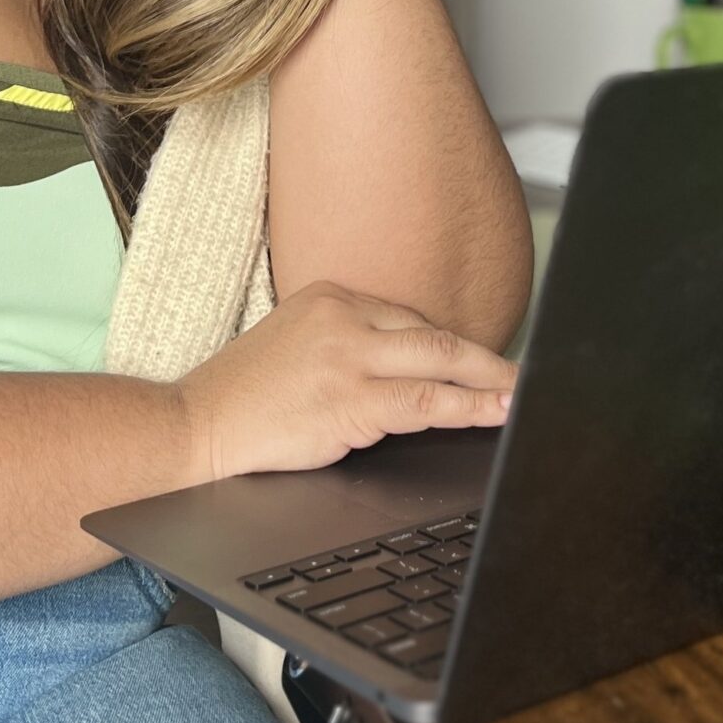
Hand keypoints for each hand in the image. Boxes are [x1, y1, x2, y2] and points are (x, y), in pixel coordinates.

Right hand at [177, 280, 516, 482]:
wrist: (195, 425)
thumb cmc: (245, 397)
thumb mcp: (299, 346)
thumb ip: (350, 346)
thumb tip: (412, 369)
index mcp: (331, 296)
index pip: (410, 319)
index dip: (453, 349)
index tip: (484, 364)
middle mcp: (343, 316)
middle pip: (436, 334)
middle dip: (488, 359)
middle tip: (526, 374)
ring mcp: (348, 356)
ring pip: (440, 363)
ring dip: (491, 382)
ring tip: (524, 395)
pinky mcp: (350, 399)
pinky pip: (425, 403)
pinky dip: (468, 409)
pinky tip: (493, 414)